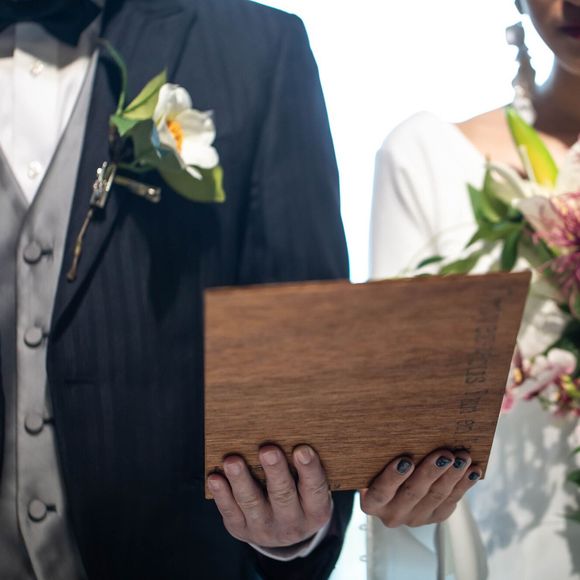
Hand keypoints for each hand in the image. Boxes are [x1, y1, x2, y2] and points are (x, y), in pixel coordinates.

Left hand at [207, 445, 331, 547]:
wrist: (284, 534)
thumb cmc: (299, 494)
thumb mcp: (311, 487)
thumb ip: (304, 466)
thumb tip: (288, 426)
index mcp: (315, 510)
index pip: (315, 489)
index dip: (309, 470)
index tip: (302, 449)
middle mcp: (292, 523)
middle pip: (283, 495)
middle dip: (274, 471)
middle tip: (267, 450)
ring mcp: (265, 528)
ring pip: (252, 503)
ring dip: (241, 480)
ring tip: (232, 461)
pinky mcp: (240, 528)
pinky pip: (230, 511)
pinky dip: (222, 494)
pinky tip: (215, 478)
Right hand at [361, 449, 480, 526]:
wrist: (394, 484)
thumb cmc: (380, 464)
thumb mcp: (374, 462)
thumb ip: (379, 453)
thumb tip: (397, 420)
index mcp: (372, 502)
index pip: (380, 493)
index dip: (392, 478)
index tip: (405, 460)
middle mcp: (392, 514)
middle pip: (413, 493)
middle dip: (431, 472)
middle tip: (445, 455)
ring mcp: (415, 518)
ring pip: (436, 497)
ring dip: (452, 476)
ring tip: (462, 458)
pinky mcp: (435, 517)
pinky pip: (451, 501)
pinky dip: (463, 484)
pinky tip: (472, 470)